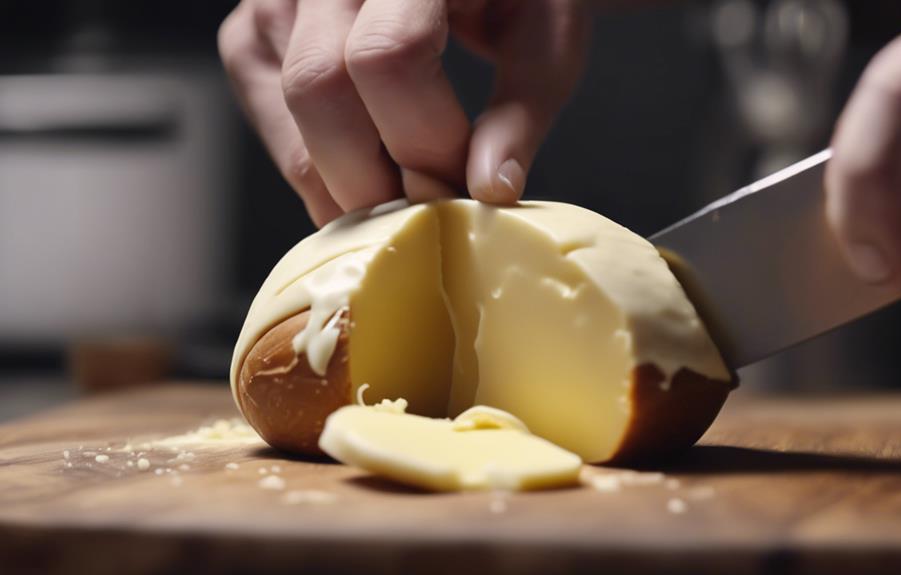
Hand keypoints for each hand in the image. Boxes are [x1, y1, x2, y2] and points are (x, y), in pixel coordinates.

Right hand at [218, 0, 588, 225]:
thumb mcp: (541, 35)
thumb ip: (520, 111)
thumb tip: (489, 190)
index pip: (388, 57)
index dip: (425, 140)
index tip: (463, 186)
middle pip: (320, 91)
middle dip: (376, 180)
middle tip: (427, 214)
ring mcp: (277, 1)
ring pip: (287, 118)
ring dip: (343, 188)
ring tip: (400, 206)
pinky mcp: (253, 36)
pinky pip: (271, 123)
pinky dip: (317, 170)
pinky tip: (365, 178)